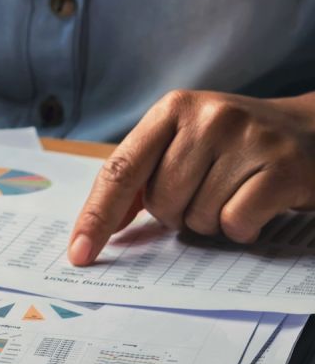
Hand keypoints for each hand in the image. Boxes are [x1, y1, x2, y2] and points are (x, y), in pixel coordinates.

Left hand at [68, 90, 314, 265]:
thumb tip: (100, 227)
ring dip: (211, 221)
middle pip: (160, 202)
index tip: (79, 253)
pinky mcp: (283, 166)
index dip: (96, 216)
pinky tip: (257, 205)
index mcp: (172, 109)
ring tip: (234, 193)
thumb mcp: (186, 144)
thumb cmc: (236, 146)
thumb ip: (142, 178)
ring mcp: (248, 138)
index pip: (120, 171)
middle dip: (177, 213)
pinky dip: (241, 228)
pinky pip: (235, 223)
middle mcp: (208, 116)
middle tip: (206, 192)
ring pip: (197, 217)